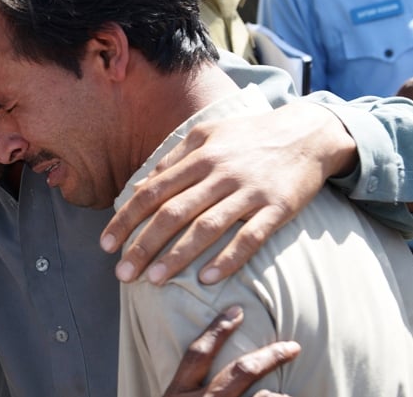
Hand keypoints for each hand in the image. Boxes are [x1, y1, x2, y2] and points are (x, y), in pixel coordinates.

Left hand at [101, 102, 354, 284]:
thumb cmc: (249, 136)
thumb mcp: (207, 135)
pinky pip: (250, 237)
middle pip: (172, 213)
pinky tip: (207, 279)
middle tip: (122, 274)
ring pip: (206, 228)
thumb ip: (173, 160)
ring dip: (177, 256)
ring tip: (153, 280)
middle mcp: (220, 172)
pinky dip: (228, 259)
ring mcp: (249, 191)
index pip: (152, 192)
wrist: (306, 133)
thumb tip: (139, 187)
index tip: (106, 245)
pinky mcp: (277, 208)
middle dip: (143, 245)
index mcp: (199, 155)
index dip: (126, 219)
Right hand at [162, 306, 298, 396]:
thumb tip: (203, 380)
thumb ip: (183, 393)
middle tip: (293, 347)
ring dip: (279, 395)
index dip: (218, 329)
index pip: (198, 353)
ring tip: (290, 395)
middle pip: (241, 372)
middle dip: (270, 356)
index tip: (237, 309)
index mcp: (176, 395)